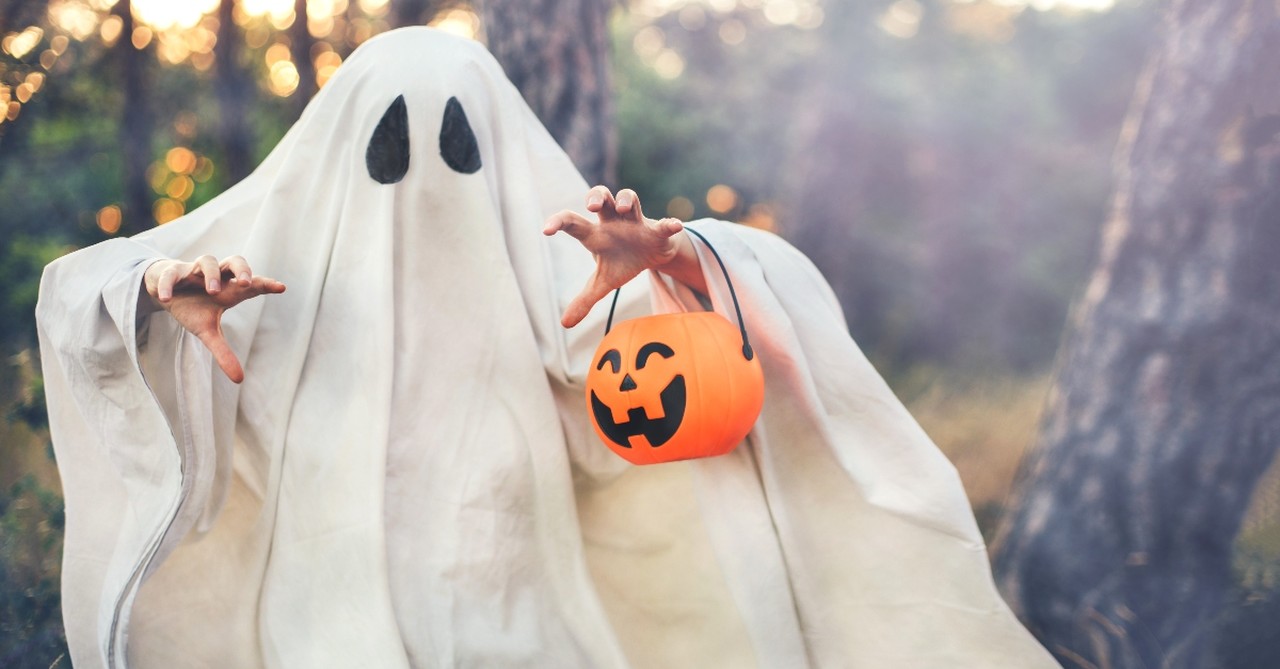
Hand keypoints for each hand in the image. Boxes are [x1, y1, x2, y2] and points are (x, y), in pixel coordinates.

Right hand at [143, 255, 285, 382]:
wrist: (166, 292)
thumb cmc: (195, 308)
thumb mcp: (208, 332)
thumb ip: (223, 352)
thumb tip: (239, 380)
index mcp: (229, 289)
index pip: (252, 283)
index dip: (266, 284)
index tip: (282, 288)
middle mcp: (215, 276)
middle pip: (234, 261)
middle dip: (242, 269)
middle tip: (246, 283)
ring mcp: (193, 272)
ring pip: (207, 261)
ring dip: (211, 274)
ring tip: (212, 291)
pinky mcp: (170, 274)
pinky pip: (170, 275)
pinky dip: (168, 285)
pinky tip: (167, 300)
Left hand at [544, 186, 704, 327]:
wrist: (650, 254)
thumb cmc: (622, 262)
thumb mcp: (603, 282)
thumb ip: (584, 300)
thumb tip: (564, 324)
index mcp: (596, 234)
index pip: (573, 222)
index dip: (559, 222)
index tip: (546, 230)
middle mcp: (613, 221)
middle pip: (601, 197)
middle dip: (596, 197)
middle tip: (592, 207)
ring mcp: (635, 222)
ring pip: (629, 198)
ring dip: (626, 199)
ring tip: (623, 208)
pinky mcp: (656, 230)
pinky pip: (663, 224)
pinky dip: (669, 224)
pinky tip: (674, 226)